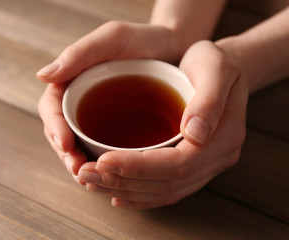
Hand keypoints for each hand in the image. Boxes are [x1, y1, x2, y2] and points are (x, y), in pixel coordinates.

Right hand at [37, 21, 179, 177]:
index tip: (66, 144)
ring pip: (79, 146)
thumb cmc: (146, 40)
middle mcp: (81, 101)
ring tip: (92, 179)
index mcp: (73, 80)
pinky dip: (103, 165)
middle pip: (61, 132)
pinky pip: (102, 149)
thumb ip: (79, 54)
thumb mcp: (114, 38)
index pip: (52, 108)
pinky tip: (111, 176)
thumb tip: (42, 75)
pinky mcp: (116, 129)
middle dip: (67, 154)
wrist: (177, 49)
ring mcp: (98, 117)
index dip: (55, 128)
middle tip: (80, 170)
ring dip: (82, 165)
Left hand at [77, 41, 248, 208]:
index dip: (138, 167)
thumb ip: (208, 101)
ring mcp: (206, 166)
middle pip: (167, 183)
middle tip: (85, 174)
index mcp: (224, 136)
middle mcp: (216, 158)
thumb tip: (194, 134)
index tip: (102, 160)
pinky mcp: (193, 166)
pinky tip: (116, 192)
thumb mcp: (215, 68)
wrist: (223, 70)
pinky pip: (166, 189)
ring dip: (124, 190)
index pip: (178, 164)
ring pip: (163, 191)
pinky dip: (139, 195)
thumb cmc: (214, 63)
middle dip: (123, 181)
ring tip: (92, 182)